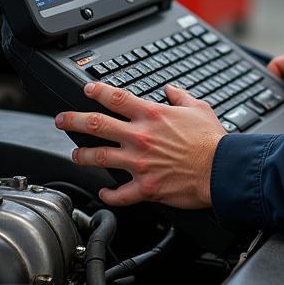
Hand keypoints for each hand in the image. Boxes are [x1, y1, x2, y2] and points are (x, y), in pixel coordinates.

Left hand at [55, 82, 225, 208]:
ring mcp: (139, 163)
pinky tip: (104, 192)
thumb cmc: (212, 141)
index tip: (86, 90)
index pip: (116, 98)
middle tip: (61, 119)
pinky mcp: (145, 187)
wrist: (221, 169)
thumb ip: (181, 96)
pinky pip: (120, 194)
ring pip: (100, 158)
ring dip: (82, 155)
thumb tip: (170, 89)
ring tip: (75, 154)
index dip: (97, 92)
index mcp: (152, 116)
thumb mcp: (199, 108)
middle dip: (74, 120)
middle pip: (97, 125)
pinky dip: (109, 195)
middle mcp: (141, 137)